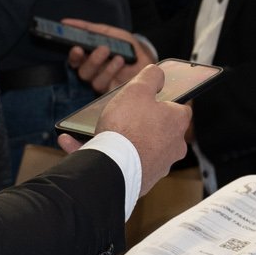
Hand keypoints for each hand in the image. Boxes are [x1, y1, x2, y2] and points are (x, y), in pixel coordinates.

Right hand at [64, 19, 146, 95]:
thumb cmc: (126, 46)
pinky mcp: (113, 91)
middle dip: (90, 61)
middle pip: (82, 71)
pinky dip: (113, 72)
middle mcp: (94, 72)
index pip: (75, 59)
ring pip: (94, 80)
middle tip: (102, 50)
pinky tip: (120, 61)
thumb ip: (90, 29)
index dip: (73, 54)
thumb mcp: (110, 33)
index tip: (76, 47)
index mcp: (89, 58)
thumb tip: (66, 22)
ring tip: (117, 56)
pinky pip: (107, 86)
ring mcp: (104, 82)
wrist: (147, 60)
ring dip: (105, 67)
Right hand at [66, 64, 190, 192]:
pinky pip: (121, 162)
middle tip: (122, 115)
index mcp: (176, 123)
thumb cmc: (127, 128)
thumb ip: (151, 77)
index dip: (165, 102)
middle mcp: (173, 147)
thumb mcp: (138, 90)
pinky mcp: (140, 180)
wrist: (112, 168)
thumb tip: (158, 75)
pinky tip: (75, 143)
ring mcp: (158, 166)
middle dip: (141, 122)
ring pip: (138, 147)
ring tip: (96, 131)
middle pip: (159, 129)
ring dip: (119, 139)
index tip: (151, 99)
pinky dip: (103, 153)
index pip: (181, 109)